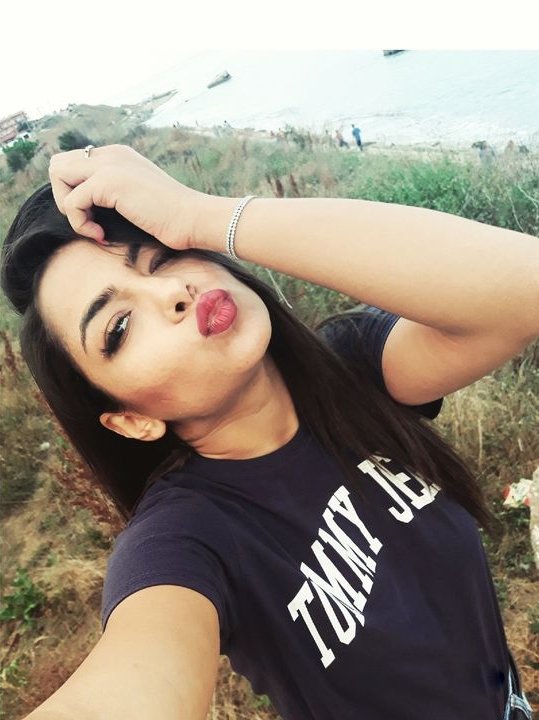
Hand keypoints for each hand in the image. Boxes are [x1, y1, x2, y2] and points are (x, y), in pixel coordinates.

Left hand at [48, 144, 207, 248]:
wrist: (194, 219)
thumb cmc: (171, 219)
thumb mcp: (137, 198)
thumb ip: (113, 194)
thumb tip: (86, 209)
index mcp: (118, 156)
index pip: (73, 164)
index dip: (76, 194)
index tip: (98, 217)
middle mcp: (111, 154)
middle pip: (58, 165)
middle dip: (64, 197)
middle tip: (88, 219)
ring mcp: (110, 165)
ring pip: (57, 175)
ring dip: (68, 208)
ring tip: (92, 226)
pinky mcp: (109, 182)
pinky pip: (71, 203)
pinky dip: (81, 224)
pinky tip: (101, 235)